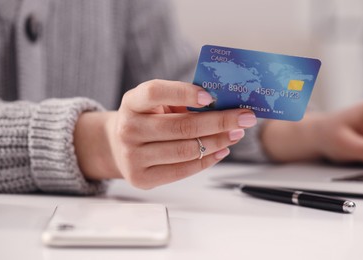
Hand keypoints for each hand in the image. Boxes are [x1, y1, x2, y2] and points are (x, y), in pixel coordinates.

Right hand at [74, 80, 256, 188]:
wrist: (117, 146)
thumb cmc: (148, 119)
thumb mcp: (157, 103)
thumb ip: (184, 101)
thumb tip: (224, 105)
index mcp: (132, 103)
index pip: (155, 92)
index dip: (184, 93)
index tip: (212, 97)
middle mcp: (128, 129)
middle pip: (181, 126)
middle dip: (220, 121)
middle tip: (245, 117)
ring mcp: (132, 156)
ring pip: (186, 150)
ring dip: (218, 141)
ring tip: (237, 134)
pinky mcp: (142, 178)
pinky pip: (183, 170)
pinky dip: (207, 160)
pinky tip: (222, 150)